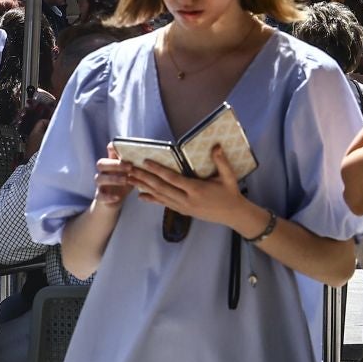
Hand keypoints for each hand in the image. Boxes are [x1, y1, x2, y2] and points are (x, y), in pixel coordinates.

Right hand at [94, 149, 133, 209]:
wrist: (113, 202)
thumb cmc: (124, 184)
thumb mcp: (131, 174)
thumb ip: (137, 166)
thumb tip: (151, 158)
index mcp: (112, 164)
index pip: (109, 152)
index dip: (113, 147)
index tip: (121, 147)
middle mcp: (103, 172)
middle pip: (101, 163)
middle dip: (115, 164)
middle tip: (130, 166)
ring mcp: (100, 185)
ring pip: (99, 178)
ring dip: (113, 178)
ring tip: (125, 180)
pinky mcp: (100, 197)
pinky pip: (100, 196)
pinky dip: (108, 196)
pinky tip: (117, 197)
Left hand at [125, 148, 263, 233]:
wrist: (233, 215)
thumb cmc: (230, 194)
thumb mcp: (229, 177)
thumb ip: (221, 162)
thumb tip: (216, 146)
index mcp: (196, 190)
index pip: (172, 179)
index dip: (158, 170)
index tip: (145, 162)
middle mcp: (186, 200)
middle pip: (161, 188)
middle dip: (144, 178)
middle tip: (129, 170)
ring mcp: (183, 207)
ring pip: (160, 196)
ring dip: (144, 187)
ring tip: (130, 180)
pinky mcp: (183, 211)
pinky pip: (164, 204)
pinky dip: (152, 199)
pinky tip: (141, 196)